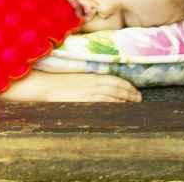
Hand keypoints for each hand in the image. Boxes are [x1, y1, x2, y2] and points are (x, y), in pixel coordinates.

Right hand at [0, 70, 141, 101]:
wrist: (44, 86)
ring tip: (135, 103)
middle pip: (116, 86)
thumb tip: (98, 89)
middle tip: (139, 98)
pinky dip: (114, 104)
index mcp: (89, 76)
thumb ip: (87, 83)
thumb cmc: (56, 83)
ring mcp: (88, 91)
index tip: (135, 90)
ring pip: (113, 94)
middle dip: (130, 92)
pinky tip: (121, 107)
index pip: (113, 79)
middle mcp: (92, 82)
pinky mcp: (84, 100)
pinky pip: (103, 101)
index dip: (126, 84)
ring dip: (126, 98)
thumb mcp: (74, 80)